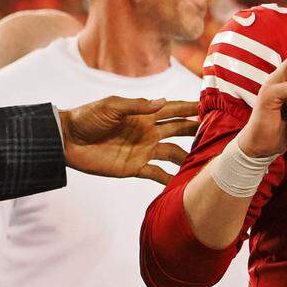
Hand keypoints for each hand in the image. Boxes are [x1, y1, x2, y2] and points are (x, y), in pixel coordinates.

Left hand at [59, 97, 199, 184]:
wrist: (66, 141)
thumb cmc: (87, 118)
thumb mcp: (111, 107)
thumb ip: (137, 105)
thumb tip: (163, 101)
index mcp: (145, 115)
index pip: (174, 110)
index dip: (192, 108)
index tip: (213, 108)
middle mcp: (149, 132)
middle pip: (180, 130)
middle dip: (198, 131)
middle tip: (220, 133)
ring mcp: (144, 150)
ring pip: (174, 153)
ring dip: (189, 156)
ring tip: (208, 161)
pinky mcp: (135, 168)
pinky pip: (157, 174)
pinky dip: (170, 179)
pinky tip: (185, 184)